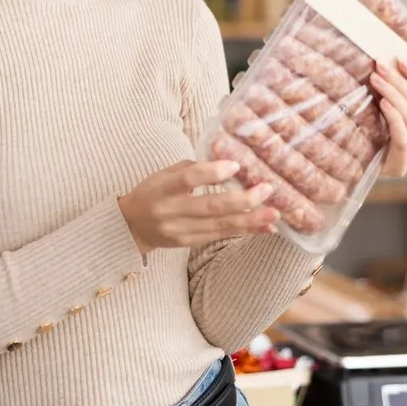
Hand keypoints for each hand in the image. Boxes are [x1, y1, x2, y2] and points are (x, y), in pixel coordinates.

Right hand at [117, 160, 278, 256]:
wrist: (132, 226)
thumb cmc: (153, 192)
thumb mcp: (164, 174)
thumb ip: (192, 169)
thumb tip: (226, 162)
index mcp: (162, 188)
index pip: (187, 179)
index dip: (211, 173)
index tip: (235, 166)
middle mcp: (170, 211)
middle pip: (209, 206)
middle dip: (242, 200)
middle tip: (267, 190)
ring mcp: (180, 230)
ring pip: (219, 225)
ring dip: (249, 219)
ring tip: (273, 213)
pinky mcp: (189, 243)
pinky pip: (220, 236)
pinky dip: (244, 231)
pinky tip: (264, 227)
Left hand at [370, 57, 406, 176]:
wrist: (355, 166)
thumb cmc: (370, 132)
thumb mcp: (386, 110)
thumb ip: (395, 93)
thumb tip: (387, 60)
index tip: (402, 59)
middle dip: (400, 81)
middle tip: (380, 66)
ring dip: (393, 94)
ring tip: (375, 78)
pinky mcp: (401, 164)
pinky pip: (403, 137)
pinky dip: (394, 117)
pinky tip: (383, 103)